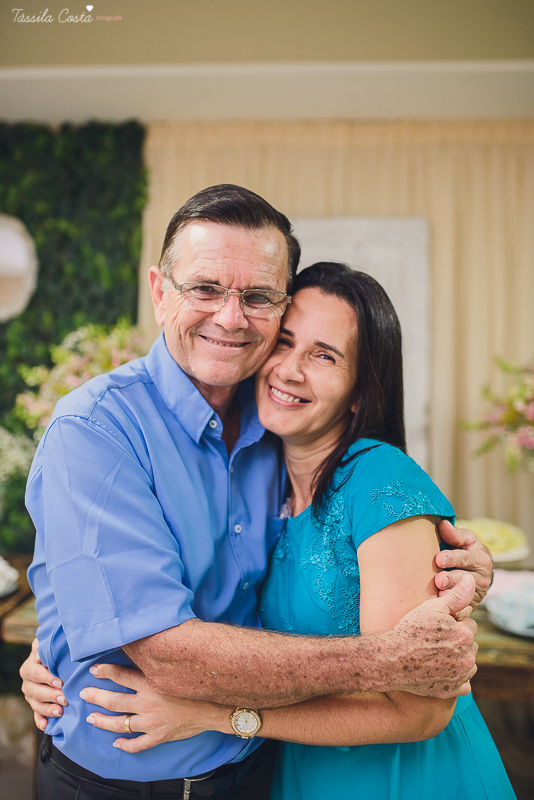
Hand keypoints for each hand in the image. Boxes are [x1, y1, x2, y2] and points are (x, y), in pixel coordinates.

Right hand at [20, 638, 67, 729]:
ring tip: (60, 712)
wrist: (54, 660)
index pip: (35, 673)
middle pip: (35, 691)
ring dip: (47, 709)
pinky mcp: (36, 705)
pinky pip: (36, 715)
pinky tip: (46, 726)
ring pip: (36, 704)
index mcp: (29, 667)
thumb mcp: (48, 644)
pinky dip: (40, 721)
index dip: (47, 678)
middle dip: (50, 695)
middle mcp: (28, 682)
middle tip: (64, 698)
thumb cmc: (54, 651)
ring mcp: (31, 695)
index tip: (60, 682)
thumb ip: (43, 647)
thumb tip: (37, 656)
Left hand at [81, 663, 228, 752]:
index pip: (122, 675)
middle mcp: (148, 702)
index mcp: (152, 682)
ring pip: (120, 724)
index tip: (94, 669)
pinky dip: (126, 745)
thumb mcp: (178, 665)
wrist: (217, 708)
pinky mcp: (159, 736)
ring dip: (103, 721)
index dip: (106, 671)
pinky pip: (138, 745)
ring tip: (91, 718)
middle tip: (83, 694)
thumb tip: (153, 637)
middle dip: (96, 697)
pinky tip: (116, 743)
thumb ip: (163, 656)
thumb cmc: (199, 683)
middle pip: (114, 700)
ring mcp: (152, 722)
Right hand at [380, 574, 477, 698]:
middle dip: (458, 641)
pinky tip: (439, 670)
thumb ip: (456, 595)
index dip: (454, 623)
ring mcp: (461, 676)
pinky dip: (455, 678)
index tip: (438, 626)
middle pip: (470, 644)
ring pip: (468, 663)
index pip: (469, 624)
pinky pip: (463, 683)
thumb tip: (471, 579)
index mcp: (465, 634)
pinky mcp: (452, 690)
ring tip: (435, 654)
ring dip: (458, 658)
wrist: (391, 659)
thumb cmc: (409, 630)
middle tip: (435, 640)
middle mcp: (468, 656)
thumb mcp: (431, 608)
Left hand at [435, 520, 492, 609]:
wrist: (475, 571)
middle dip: (451, 579)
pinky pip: (464, 610)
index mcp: (481, 557)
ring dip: (452, 596)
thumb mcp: (465, 539)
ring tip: (440, 596)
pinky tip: (447, 611)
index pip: (465, 557)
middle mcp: (482, 576)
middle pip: (464, 578)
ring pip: (465, 596)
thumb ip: (454, 534)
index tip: (439, 559)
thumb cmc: (465, 550)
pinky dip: (456, 611)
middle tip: (439, 580)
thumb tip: (443, 524)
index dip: (452, 558)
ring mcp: (477, 593)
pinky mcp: (471, 605)